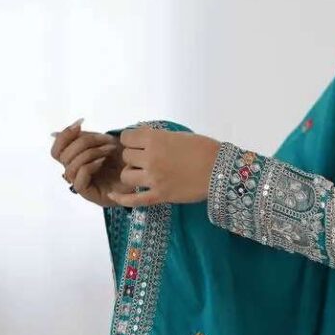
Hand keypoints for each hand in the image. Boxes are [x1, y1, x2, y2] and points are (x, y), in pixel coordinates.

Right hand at [51, 119, 123, 208]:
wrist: (141, 176)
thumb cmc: (122, 160)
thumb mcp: (101, 143)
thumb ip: (81, 137)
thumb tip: (54, 133)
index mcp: (73, 161)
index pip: (56, 151)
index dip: (65, 135)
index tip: (80, 123)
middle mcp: (74, 173)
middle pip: (63, 156)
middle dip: (84, 142)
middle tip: (106, 139)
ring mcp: (80, 184)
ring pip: (70, 166)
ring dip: (90, 153)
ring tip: (109, 149)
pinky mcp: (88, 193)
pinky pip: (79, 178)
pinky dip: (89, 166)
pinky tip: (102, 161)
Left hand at [105, 125, 221, 207]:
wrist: (221, 171)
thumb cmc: (204, 149)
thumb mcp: (179, 136)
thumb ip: (158, 137)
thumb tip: (143, 138)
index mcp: (154, 139)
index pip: (126, 138)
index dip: (132, 141)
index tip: (140, 144)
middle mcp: (150, 158)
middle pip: (126, 157)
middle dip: (135, 157)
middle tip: (148, 159)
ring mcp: (154, 179)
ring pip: (126, 175)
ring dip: (132, 174)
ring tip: (143, 174)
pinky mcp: (160, 196)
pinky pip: (134, 199)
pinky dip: (122, 198)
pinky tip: (113, 195)